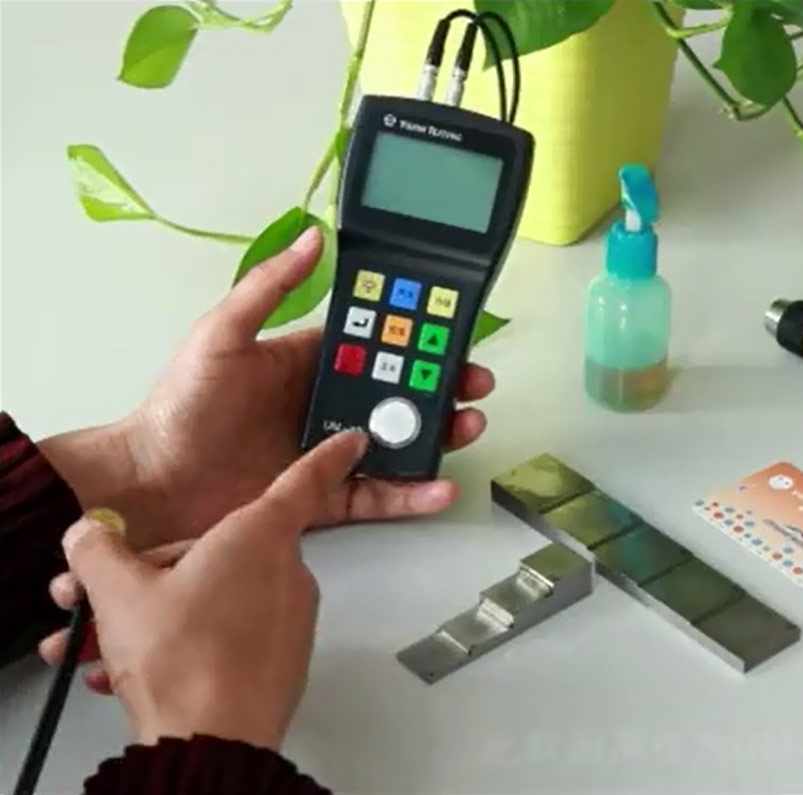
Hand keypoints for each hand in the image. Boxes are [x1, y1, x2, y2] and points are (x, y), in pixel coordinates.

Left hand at [39, 227, 493, 549]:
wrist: (150, 484)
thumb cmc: (177, 406)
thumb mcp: (222, 333)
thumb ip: (269, 286)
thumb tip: (312, 237)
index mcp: (307, 361)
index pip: (376, 343)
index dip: (417, 337)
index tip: (450, 333)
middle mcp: (324, 404)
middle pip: (400, 392)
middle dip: (444, 386)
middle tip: (474, 384)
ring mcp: (328, 452)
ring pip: (400, 442)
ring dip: (440, 435)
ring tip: (467, 428)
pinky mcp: (324, 498)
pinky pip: (379, 494)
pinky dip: (413, 494)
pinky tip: (439, 489)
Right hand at [41, 432, 366, 748]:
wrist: (211, 740)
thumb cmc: (184, 660)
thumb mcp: (118, 592)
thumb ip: (98, 551)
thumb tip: (90, 537)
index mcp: (260, 536)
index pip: (302, 482)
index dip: (326, 457)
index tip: (353, 440)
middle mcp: (287, 572)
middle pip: (225, 550)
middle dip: (164, 568)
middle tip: (115, 594)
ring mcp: (290, 619)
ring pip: (221, 595)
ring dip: (169, 612)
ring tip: (119, 643)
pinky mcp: (283, 661)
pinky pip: (231, 635)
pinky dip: (190, 644)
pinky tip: (148, 669)